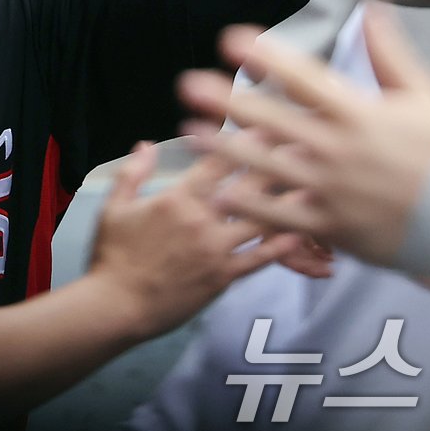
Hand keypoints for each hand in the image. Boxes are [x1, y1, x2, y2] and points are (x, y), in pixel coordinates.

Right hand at [89, 142, 302, 338]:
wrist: (116, 305)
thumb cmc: (112, 256)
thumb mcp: (114, 207)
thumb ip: (133, 172)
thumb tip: (145, 144)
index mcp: (176, 199)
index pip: (217, 162)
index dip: (244, 142)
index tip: (266, 125)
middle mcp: (201, 220)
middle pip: (248, 186)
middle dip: (278, 164)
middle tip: (305, 146)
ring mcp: (215, 249)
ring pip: (262, 220)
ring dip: (290, 203)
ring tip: (316, 185)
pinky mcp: (222, 277)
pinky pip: (259, 259)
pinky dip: (282, 246)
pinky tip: (303, 234)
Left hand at [181, 10, 429, 263]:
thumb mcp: (424, 96)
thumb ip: (389, 53)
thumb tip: (371, 8)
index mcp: (360, 112)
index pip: (304, 77)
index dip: (265, 56)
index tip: (230, 39)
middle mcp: (341, 149)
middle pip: (274, 119)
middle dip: (229, 101)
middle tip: (189, 84)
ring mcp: (334, 190)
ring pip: (267, 166)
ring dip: (225, 149)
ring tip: (191, 132)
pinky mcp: (332, 226)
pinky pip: (281, 215)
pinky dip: (249, 205)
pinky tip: (216, 193)